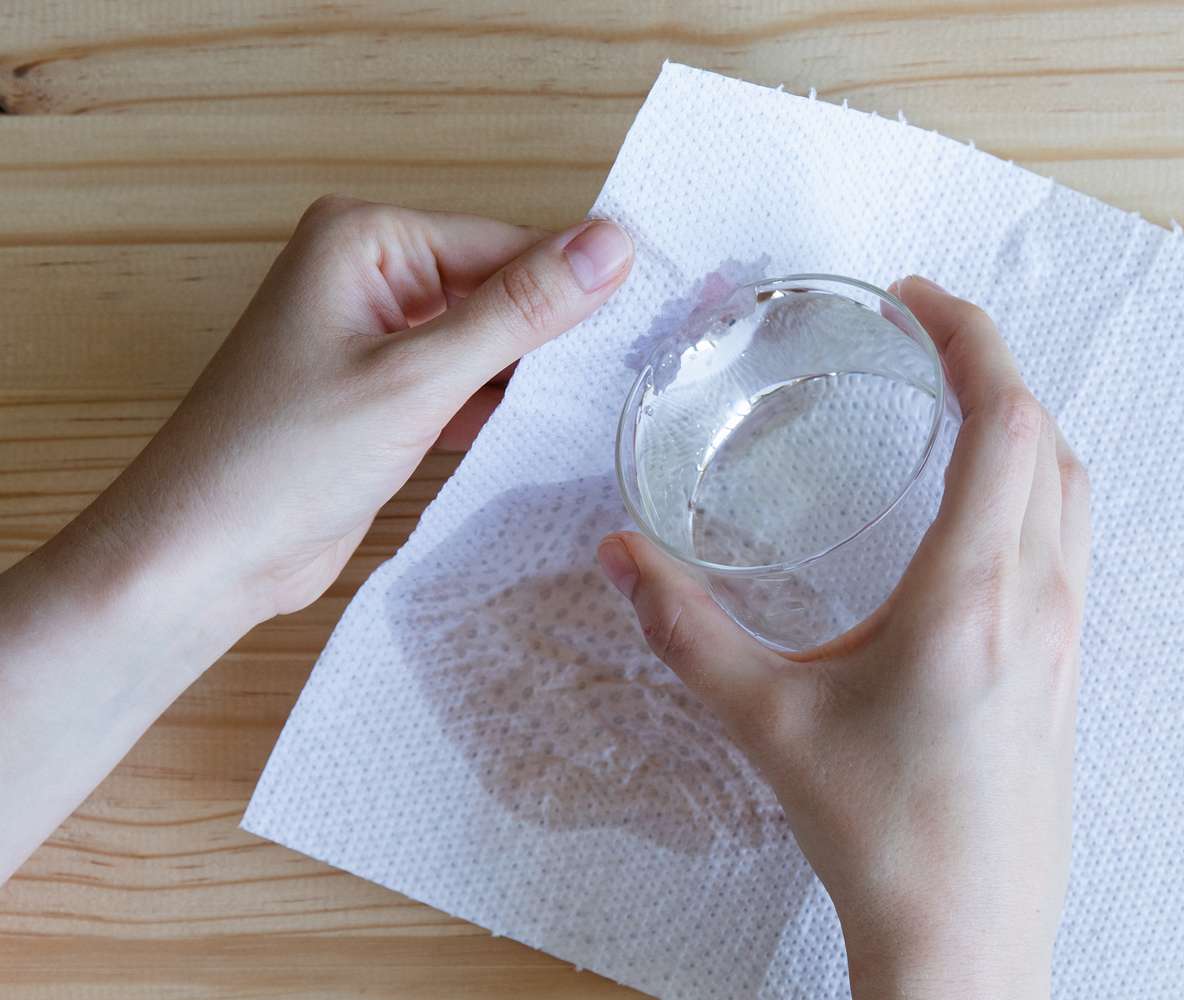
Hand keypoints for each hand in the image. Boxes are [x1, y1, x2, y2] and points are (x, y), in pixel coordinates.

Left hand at [101, 195, 634, 621]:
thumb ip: (521, 309)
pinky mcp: (384, 397)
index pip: (507, 243)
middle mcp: (370, 274)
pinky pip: (465, 385)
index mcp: (367, 238)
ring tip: (598, 409)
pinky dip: (499, 410)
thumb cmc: (282, 459)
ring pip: (488, 342)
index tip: (652, 326)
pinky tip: (544, 435)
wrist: (203, 559)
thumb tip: (612, 242)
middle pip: (500, 288)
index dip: (576, 286)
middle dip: (553, 335)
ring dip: (530, 378)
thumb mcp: (420, 378)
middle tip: (635, 376)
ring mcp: (376, 338)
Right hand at [596, 277, 1088, 998]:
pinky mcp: (1067, 669)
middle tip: (928, 335)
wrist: (966, 940)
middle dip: (995, 365)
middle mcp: (1037, 601)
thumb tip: (621, 557)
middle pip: (1049, 437)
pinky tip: (979, 512)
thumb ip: (685, 630)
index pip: (1006, 421)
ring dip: (1024, 424)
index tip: (920, 301)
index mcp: (970, 595)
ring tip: (956, 403)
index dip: (973, 339)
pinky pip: (1072, 539)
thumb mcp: (767, 723)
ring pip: (1071, 487)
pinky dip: (1036, 483)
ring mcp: (1066, 637)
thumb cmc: (880, 837)